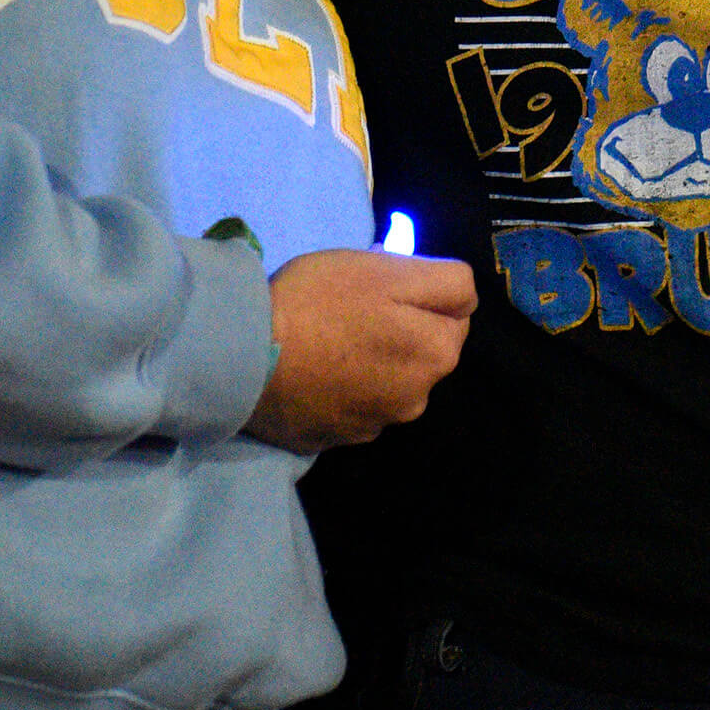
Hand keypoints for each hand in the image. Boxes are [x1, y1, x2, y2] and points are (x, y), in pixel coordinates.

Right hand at [242, 248, 475, 452]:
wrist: (243, 357)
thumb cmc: (320, 302)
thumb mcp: (388, 269)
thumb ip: (444, 281)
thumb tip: (465, 300)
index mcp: (436, 355)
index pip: (454, 312)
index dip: (420, 294)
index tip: (382, 288)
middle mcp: (415, 401)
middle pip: (421, 350)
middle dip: (400, 330)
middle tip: (351, 311)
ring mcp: (374, 425)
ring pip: (388, 380)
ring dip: (372, 362)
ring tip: (326, 343)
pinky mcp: (334, 440)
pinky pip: (351, 404)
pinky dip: (341, 389)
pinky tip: (312, 372)